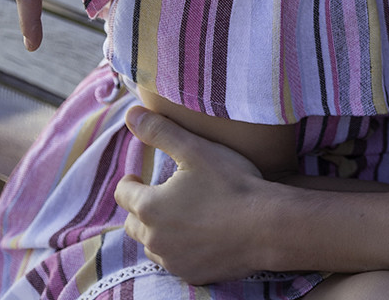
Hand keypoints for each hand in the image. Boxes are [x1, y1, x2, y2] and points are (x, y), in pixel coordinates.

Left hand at [116, 106, 269, 283]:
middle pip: (133, 223)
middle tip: (162, 194)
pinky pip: (176, 261)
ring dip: (160, 230)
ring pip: (153, 245)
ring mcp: (173, 261)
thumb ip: (160, 131)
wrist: (266, 225)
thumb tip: (131, 114)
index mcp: (150, 207)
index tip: (140, 176)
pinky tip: (199, 234)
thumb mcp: (195, 149)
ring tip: (181, 214)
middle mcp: (155, 239)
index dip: (131, 181)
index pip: (123, 194)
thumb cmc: (230, 183)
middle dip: (142, 207)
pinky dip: (180, 248)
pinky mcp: (192, 274)